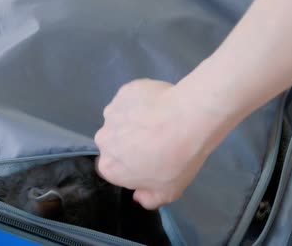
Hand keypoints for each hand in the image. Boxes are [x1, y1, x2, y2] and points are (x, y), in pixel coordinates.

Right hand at [94, 78, 232, 209]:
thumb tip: (139, 195)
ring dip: (134, 120)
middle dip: (129, 142)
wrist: (188, 119)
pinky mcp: (124, 92)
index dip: (132, 166)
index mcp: (109, 167)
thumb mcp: (169, 193)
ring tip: (160, 120)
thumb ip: (149, 199)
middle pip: (114, 143)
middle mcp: (103, 139)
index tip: (150, 162)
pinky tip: (160, 105)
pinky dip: (141, 102)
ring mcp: (112, 112)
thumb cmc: (177, 160)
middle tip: (156, 141)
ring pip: (121, 119)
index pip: (115, 169)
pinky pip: (130, 99)